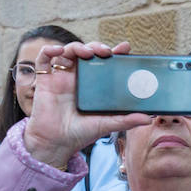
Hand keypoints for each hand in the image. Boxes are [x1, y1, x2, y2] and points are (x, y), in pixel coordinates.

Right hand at [24, 41, 152, 168]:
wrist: (56, 143)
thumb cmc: (80, 133)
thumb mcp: (106, 125)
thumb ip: (125, 120)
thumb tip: (147, 119)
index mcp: (93, 85)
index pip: (105, 62)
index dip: (114, 52)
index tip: (125, 48)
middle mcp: (78, 77)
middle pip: (87, 53)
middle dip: (97, 47)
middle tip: (106, 51)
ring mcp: (61, 77)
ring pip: (68, 51)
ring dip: (77, 46)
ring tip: (87, 53)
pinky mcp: (45, 80)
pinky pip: (44, 58)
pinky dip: (49, 50)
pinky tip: (57, 50)